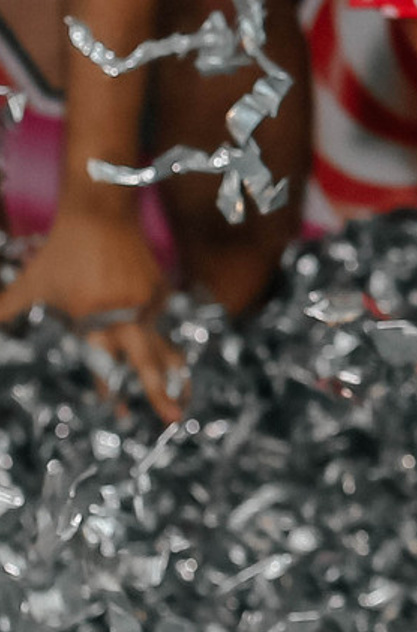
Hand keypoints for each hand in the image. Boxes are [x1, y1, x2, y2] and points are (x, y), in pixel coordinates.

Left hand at [0, 207, 187, 421]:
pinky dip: (152, 329)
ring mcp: (147, 301)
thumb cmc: (61, 251)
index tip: (120, 415)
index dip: (111, 392)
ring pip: (160, 343)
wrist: (101, 214)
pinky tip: (146, 329)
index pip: (104, 365)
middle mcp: (124, 313)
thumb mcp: (29, 285)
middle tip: (174, 418)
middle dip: (159, 392)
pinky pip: (157, 318)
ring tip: (184, 395)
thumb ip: (4, 312)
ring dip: (172, 371)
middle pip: (147, 361)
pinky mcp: (160, 289)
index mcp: (92, 317)